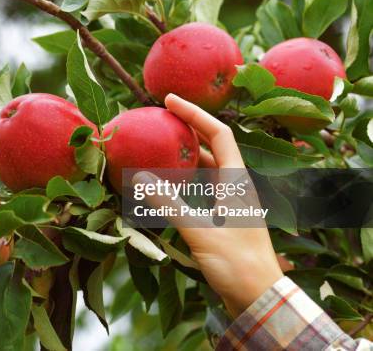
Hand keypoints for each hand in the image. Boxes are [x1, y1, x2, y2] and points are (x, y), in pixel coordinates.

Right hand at [133, 94, 282, 316]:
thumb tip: (140, 179)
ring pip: (207, 169)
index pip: (218, 133)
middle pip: (212, 147)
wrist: (260, 298)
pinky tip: (167, 185)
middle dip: (187, 131)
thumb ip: (170, 205)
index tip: (169, 100)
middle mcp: (236, 186)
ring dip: (185, 156)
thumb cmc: (237, 264)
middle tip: (160, 122)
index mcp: (237, 181)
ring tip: (159, 149)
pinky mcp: (224, 218)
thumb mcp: (200, 232)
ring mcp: (231, 202)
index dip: (195, 113)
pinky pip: (202, 189)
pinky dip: (185, 181)